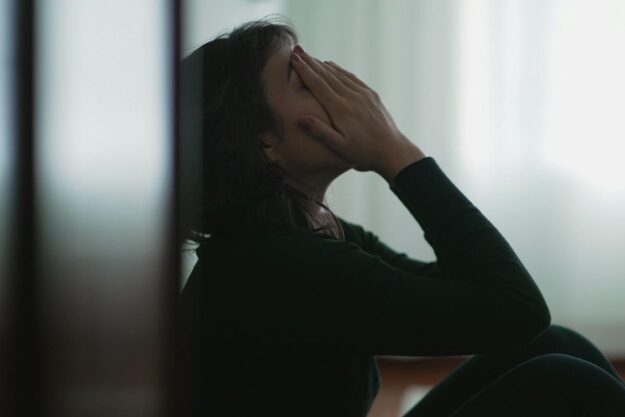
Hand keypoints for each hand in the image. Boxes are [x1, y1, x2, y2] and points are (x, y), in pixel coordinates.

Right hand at [290, 45, 423, 174]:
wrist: (392, 150)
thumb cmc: (364, 153)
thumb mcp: (340, 147)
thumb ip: (321, 132)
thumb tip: (300, 119)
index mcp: (341, 109)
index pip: (318, 85)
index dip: (304, 70)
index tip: (293, 58)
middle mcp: (352, 97)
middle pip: (327, 75)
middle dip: (310, 62)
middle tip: (297, 50)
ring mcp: (363, 94)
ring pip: (339, 74)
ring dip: (322, 64)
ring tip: (310, 56)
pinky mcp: (371, 95)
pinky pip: (351, 77)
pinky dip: (339, 70)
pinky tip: (332, 65)